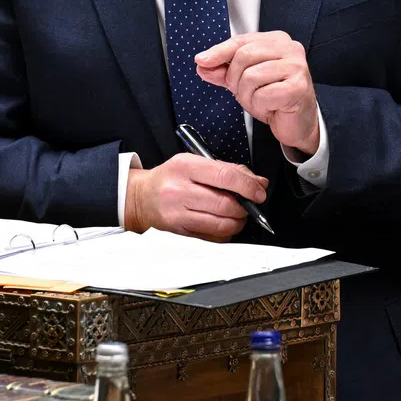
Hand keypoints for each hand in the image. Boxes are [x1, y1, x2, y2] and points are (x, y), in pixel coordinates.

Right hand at [124, 153, 267, 240]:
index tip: (259, 191)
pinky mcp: (180, 234)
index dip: (248, 186)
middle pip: (225, 204)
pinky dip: (225, 232)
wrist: (141, 198)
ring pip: (221, 224)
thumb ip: (226, 169)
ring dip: (238, 221)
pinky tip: (223, 223)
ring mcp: (178, 215)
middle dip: (245, 206)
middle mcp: (179, 191)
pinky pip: (213, 238)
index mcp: (185, 167)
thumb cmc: (170, 178)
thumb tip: (257, 182)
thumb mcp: (193, 162)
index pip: (224, 176)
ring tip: (238, 213)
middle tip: (250, 204)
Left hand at [195, 31, 319, 156]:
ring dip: (248, 95)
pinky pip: (263, 94)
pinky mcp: (298, 87)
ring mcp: (296, 67)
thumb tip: (203, 64)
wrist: (299, 123)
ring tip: (259, 100)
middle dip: (234, 79)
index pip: (241, 41)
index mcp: (276, 40)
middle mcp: (290, 49)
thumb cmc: (275, 98)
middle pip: (244, 56)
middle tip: (243, 91)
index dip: (219, 51)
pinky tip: (270, 107)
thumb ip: (224, 71)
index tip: (202, 60)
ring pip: (251, 76)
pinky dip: (260, 105)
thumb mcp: (244, 81)